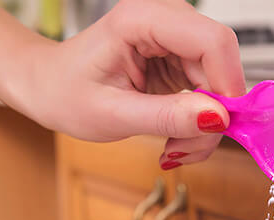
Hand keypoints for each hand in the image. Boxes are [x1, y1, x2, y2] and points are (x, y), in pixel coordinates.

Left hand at [0, 0, 245, 168]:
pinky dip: (199, 120)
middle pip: (221, 62)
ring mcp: (175, 36)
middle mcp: (164, 18)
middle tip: (185, 148)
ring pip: (220, 81)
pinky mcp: (180, 56)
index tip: (217, 127)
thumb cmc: (64, 91)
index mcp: (142, 18)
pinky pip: (209, 89)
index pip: (212, 42)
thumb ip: (165, 117)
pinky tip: (174, 134)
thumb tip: (216, 119)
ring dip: (206, 123)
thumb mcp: (112, 114)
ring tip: (173, 146)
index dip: (226, 86)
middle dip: (214, 113)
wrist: (47, 86)